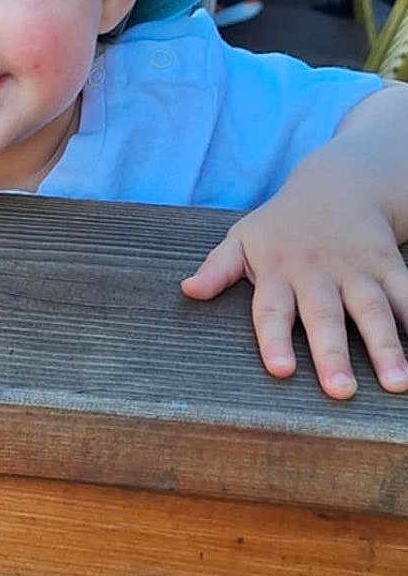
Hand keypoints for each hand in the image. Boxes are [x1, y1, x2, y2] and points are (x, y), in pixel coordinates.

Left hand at [182, 179, 407, 399]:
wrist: (337, 183)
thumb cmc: (282, 226)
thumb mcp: (242, 239)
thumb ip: (217, 269)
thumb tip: (187, 291)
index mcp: (278, 272)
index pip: (272, 310)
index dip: (274, 340)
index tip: (281, 371)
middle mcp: (319, 273)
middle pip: (326, 316)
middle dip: (333, 354)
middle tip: (340, 391)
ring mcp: (357, 270)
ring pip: (373, 310)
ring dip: (386, 347)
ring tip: (396, 384)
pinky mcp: (388, 265)